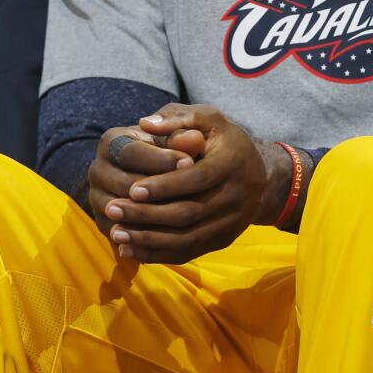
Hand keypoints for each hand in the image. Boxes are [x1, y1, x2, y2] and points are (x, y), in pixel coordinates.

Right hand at [88, 125, 198, 236]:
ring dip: (152, 213)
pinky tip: (174, 230)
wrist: (151, 172)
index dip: (161, 158)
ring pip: (122, 210)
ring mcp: (96, 198)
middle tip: (190, 192)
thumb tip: (194, 139)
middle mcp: (97, 170)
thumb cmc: (168, 149)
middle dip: (158, 189)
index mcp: (112, 142)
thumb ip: (184, 138)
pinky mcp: (104, 222)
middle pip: (124, 184)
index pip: (131, 152)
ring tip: (185, 212)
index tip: (190, 163)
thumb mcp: (175, 139)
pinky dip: (146, 232)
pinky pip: (122, 232)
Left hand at [101, 104, 290, 263]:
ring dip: (147, 239)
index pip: (196, 179)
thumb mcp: (210, 120)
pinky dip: (157, 254)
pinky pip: (187, 252)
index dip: (163, 186)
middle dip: (147, 213)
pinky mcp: (223, 240)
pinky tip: (130, 249)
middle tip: (112, 208)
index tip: (131, 188)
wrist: (261, 176)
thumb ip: (179, 118)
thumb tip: (145, 124)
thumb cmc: (225, 143)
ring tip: (116, 232)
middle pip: (188, 212)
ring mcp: (231, 223)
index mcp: (233, 163)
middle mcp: (237, 196)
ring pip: (185, 238)